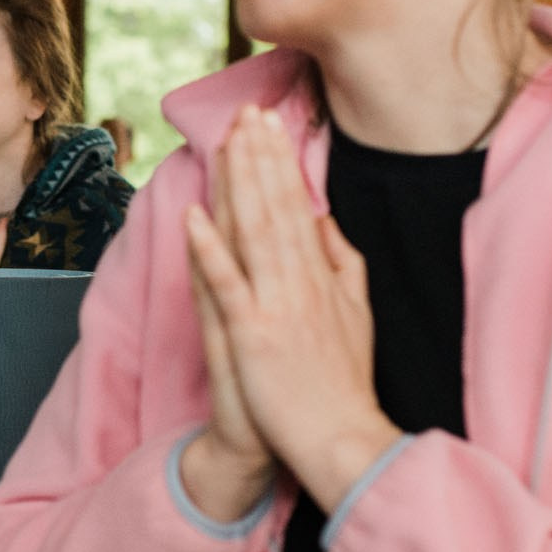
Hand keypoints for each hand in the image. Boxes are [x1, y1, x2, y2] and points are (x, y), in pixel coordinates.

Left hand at [185, 107, 399, 510]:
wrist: (340, 441)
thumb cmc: (342, 385)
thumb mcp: (358, 315)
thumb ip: (343, 264)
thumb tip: (326, 221)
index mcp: (321, 277)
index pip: (298, 206)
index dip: (280, 163)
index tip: (269, 123)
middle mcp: (299, 283)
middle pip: (275, 208)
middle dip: (260, 157)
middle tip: (248, 110)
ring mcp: (275, 307)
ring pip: (253, 233)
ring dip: (239, 184)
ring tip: (227, 140)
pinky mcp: (252, 336)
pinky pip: (226, 286)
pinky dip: (209, 250)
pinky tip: (193, 216)